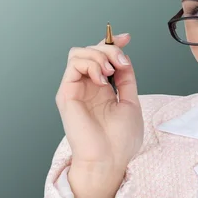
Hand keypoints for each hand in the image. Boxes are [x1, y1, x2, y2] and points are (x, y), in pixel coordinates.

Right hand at [55, 33, 143, 172]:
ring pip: (79, 53)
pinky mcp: (66, 94)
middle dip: (109, 48)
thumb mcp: (130, 102)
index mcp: (101, 89)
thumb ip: (126, 79)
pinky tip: (102, 79)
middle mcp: (86, 87)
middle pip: (90, 50)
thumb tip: (123, 57)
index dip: (112, 43)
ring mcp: (75, 89)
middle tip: (121, 63)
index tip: (127, 38)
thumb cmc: (120, 140)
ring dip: (99, 55)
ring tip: (110, 72)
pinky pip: (73, 64)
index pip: (101, 57)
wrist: (109, 159)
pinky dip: (90, 64)